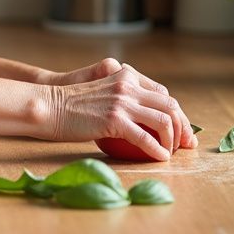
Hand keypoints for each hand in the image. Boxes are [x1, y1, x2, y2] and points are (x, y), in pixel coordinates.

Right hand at [44, 60, 197, 160]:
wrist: (48, 106)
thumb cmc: (71, 105)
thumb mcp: (102, 92)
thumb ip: (122, 97)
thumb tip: (143, 118)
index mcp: (126, 75)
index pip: (164, 93)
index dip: (177, 113)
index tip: (182, 130)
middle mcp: (128, 84)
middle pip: (170, 105)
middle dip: (182, 127)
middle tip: (185, 144)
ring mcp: (122, 101)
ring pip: (163, 120)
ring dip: (172, 139)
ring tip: (170, 152)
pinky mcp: (114, 119)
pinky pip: (145, 137)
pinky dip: (157, 149)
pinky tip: (160, 158)